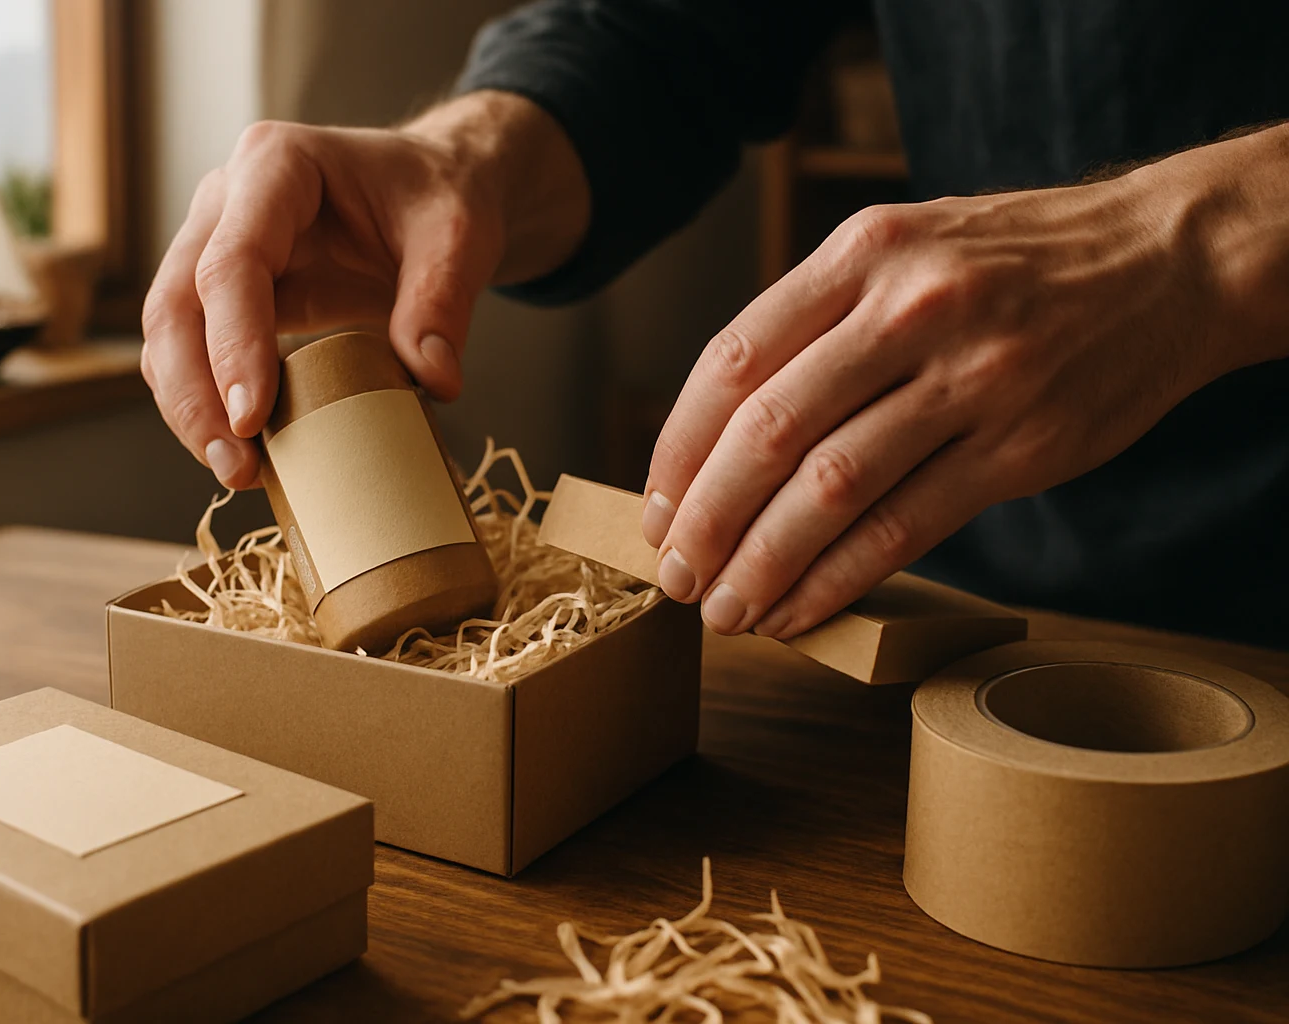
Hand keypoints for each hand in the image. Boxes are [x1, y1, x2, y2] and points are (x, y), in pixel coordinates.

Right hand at [140, 92, 586, 488]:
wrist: (433, 189)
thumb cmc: (438, 197)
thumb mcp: (458, 236)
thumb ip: (443, 300)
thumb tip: (434, 381)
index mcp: (277, 165)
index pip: (233, 261)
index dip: (234, 343)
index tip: (251, 418)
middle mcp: (227, 201)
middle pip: (177, 302)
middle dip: (195, 393)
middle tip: (236, 465)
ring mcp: (214, 245)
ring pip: (168, 333)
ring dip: (190, 408)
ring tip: (238, 472)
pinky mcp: (222, 293)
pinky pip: (192, 351)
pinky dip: (206, 404)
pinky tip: (243, 452)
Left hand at [642, 128, 1288, 639]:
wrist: (1170, 256)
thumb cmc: (1013, 260)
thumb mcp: (904, 245)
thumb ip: (817, 320)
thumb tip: (719, 428)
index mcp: (863, 253)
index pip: (734, 360)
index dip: (679, 446)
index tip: (656, 505)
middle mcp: (911, 308)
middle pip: (771, 431)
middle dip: (709, 518)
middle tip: (677, 574)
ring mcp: (973, 378)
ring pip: (832, 489)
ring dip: (764, 563)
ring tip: (726, 608)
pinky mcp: (1023, 447)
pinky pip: (906, 527)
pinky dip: (839, 579)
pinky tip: (799, 610)